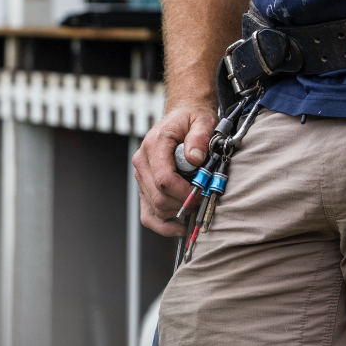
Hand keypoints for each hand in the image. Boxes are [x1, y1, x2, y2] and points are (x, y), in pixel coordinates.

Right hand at [132, 101, 217, 237]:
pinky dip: (162, 226)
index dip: (184, 192)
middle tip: (203, 198)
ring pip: (154, 208)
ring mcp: (141, 175)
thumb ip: (200, 137)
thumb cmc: (192, 119)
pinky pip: (147, 214)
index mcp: (155, 144)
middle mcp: (142, 161)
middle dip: (184, 204)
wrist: (181, 116)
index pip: (164, 179)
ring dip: (177, 212)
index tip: (202, 193)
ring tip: (196, 203)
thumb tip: (195, 158)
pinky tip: (179, 228)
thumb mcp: (202, 121)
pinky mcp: (144, 186)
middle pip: (159, 197)